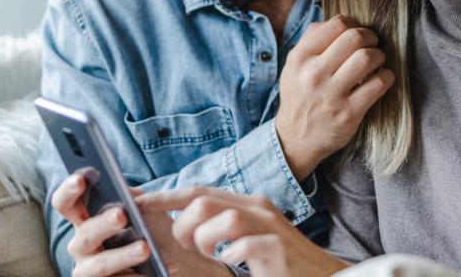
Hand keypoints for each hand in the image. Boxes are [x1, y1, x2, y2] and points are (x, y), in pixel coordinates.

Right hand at [51, 173, 231, 275]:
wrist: (175, 263)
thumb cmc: (153, 231)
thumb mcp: (143, 210)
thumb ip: (131, 199)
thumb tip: (125, 191)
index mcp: (85, 221)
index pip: (66, 204)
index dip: (68, 191)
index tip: (80, 178)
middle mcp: (81, 246)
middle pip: (84, 234)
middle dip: (102, 224)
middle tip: (121, 215)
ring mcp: (88, 272)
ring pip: (99, 265)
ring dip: (122, 256)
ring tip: (145, 248)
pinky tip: (150, 272)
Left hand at [138, 187, 349, 276]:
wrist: (323, 276)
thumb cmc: (278, 264)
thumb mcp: (247, 241)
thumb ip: (219, 230)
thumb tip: (179, 233)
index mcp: (247, 204)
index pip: (198, 191)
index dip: (164, 196)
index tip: (136, 202)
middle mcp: (258, 208)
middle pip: (204, 201)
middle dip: (184, 226)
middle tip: (191, 248)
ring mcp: (270, 227)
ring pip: (223, 218)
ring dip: (205, 241)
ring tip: (211, 256)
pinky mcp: (278, 249)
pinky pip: (242, 246)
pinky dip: (229, 256)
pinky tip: (233, 264)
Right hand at [276, 15, 394, 179]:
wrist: (295, 139)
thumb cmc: (300, 96)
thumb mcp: (293, 66)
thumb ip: (311, 40)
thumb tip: (341, 21)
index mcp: (300, 58)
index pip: (336, 25)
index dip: (354, 24)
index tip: (358, 32)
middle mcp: (314, 74)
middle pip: (354, 38)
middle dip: (370, 37)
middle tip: (373, 44)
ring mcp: (332, 94)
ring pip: (367, 58)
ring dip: (379, 56)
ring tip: (378, 61)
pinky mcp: (349, 113)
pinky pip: (378, 85)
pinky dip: (387, 77)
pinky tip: (383, 78)